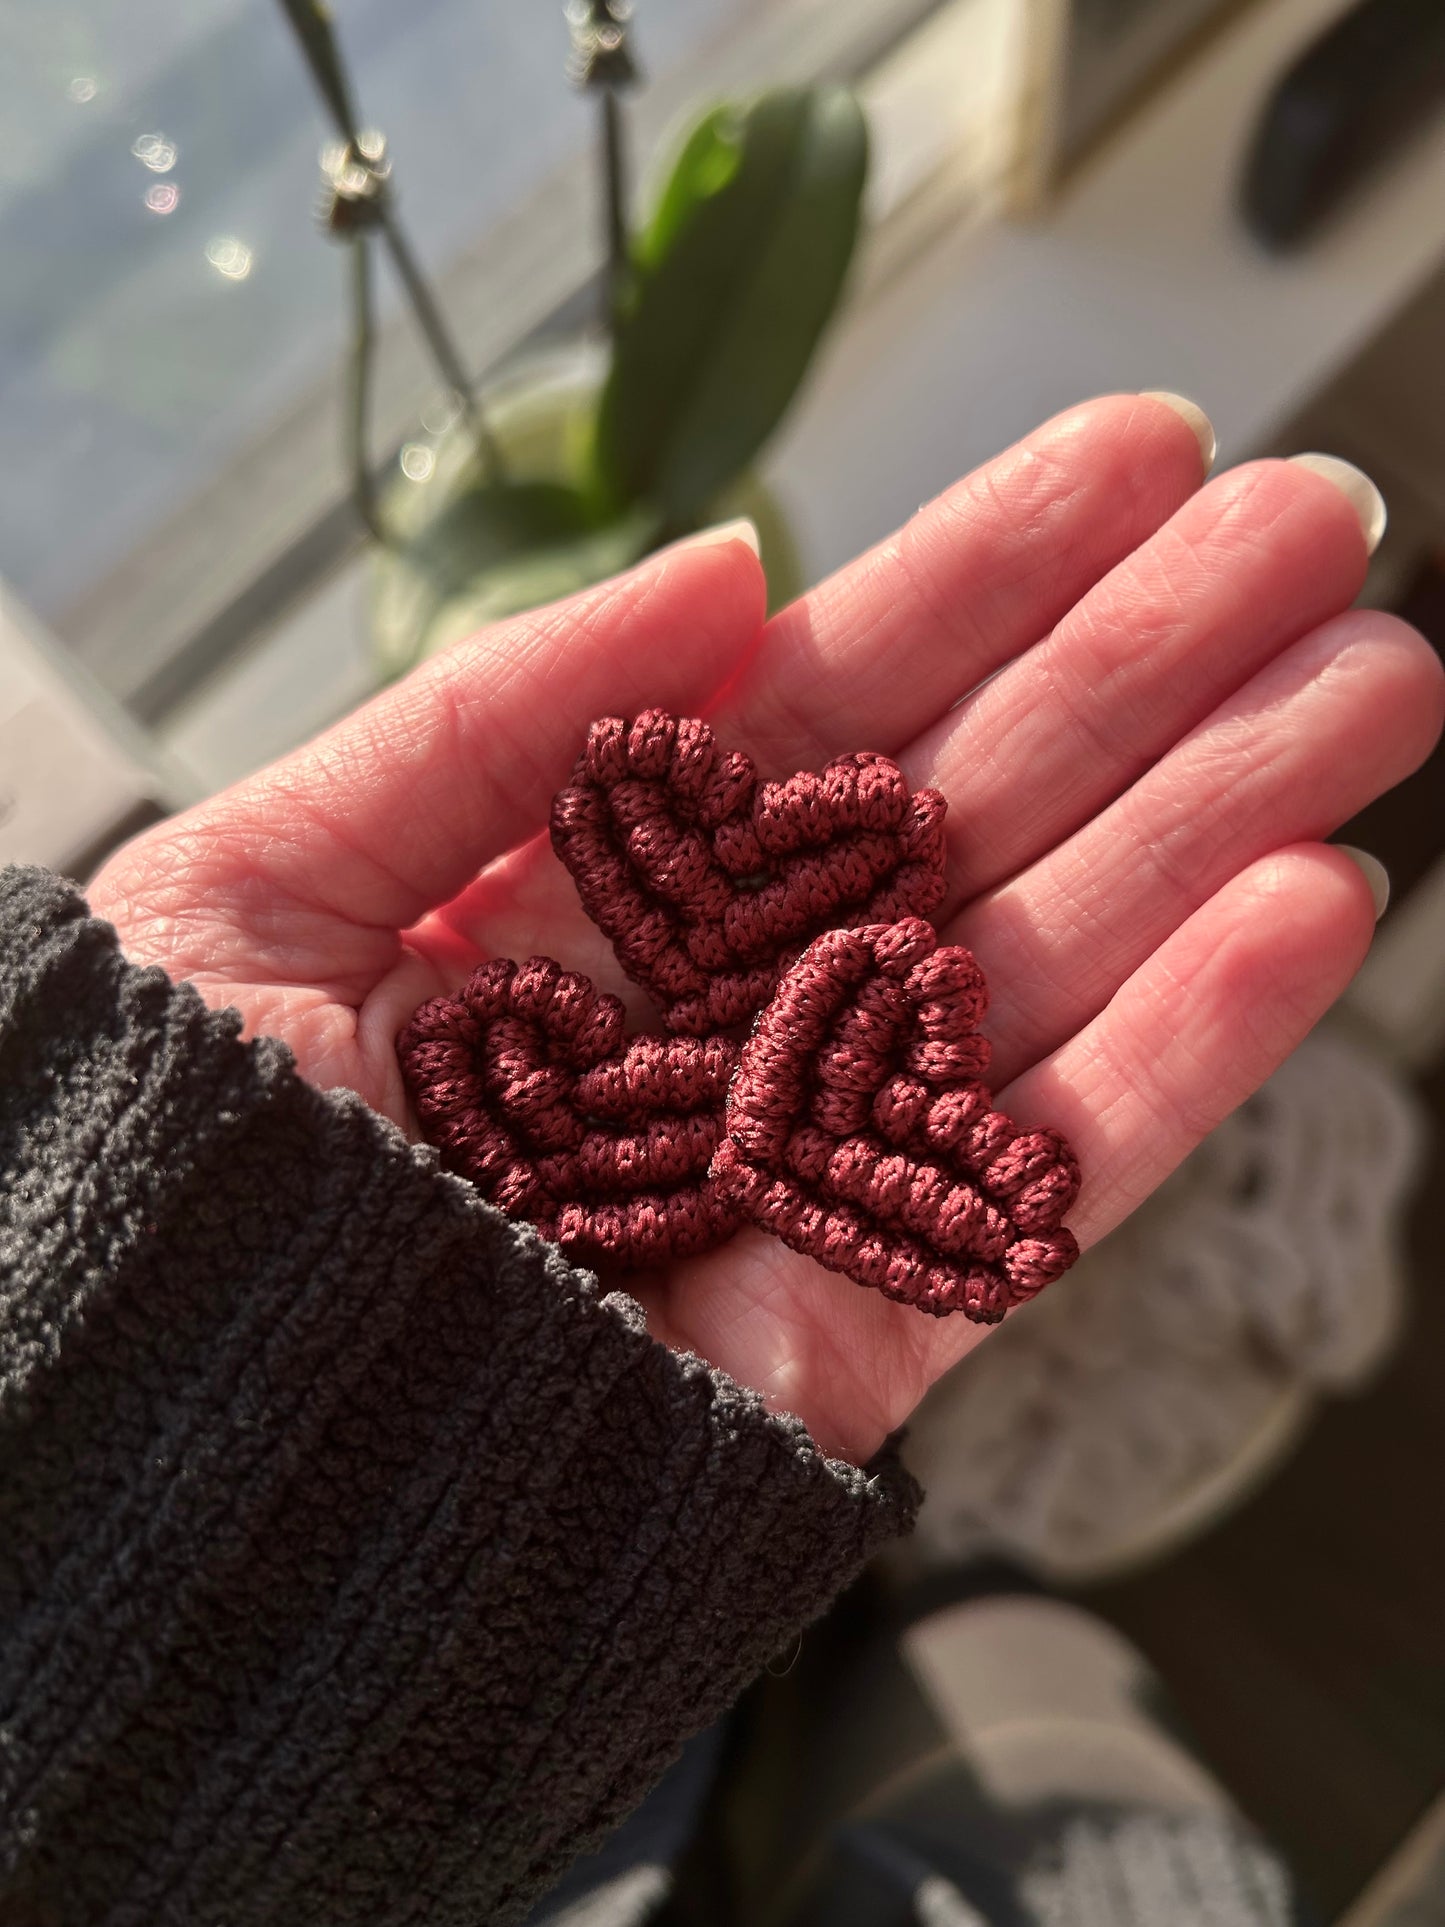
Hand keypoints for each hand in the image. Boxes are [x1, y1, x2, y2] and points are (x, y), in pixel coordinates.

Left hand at [90, 396, 1442, 1463]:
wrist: (142, 1454)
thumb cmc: (159, 1166)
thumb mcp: (267, 880)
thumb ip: (495, 721)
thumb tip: (728, 563)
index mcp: (594, 897)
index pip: (823, 711)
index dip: (980, 579)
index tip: (1132, 460)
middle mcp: (722, 1011)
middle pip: (973, 813)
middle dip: (1150, 667)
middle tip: (1320, 523)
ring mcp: (802, 1157)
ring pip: (1052, 967)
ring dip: (1219, 819)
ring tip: (1373, 677)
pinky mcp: (857, 1318)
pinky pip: (1044, 1175)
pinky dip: (1185, 1050)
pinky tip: (1304, 903)